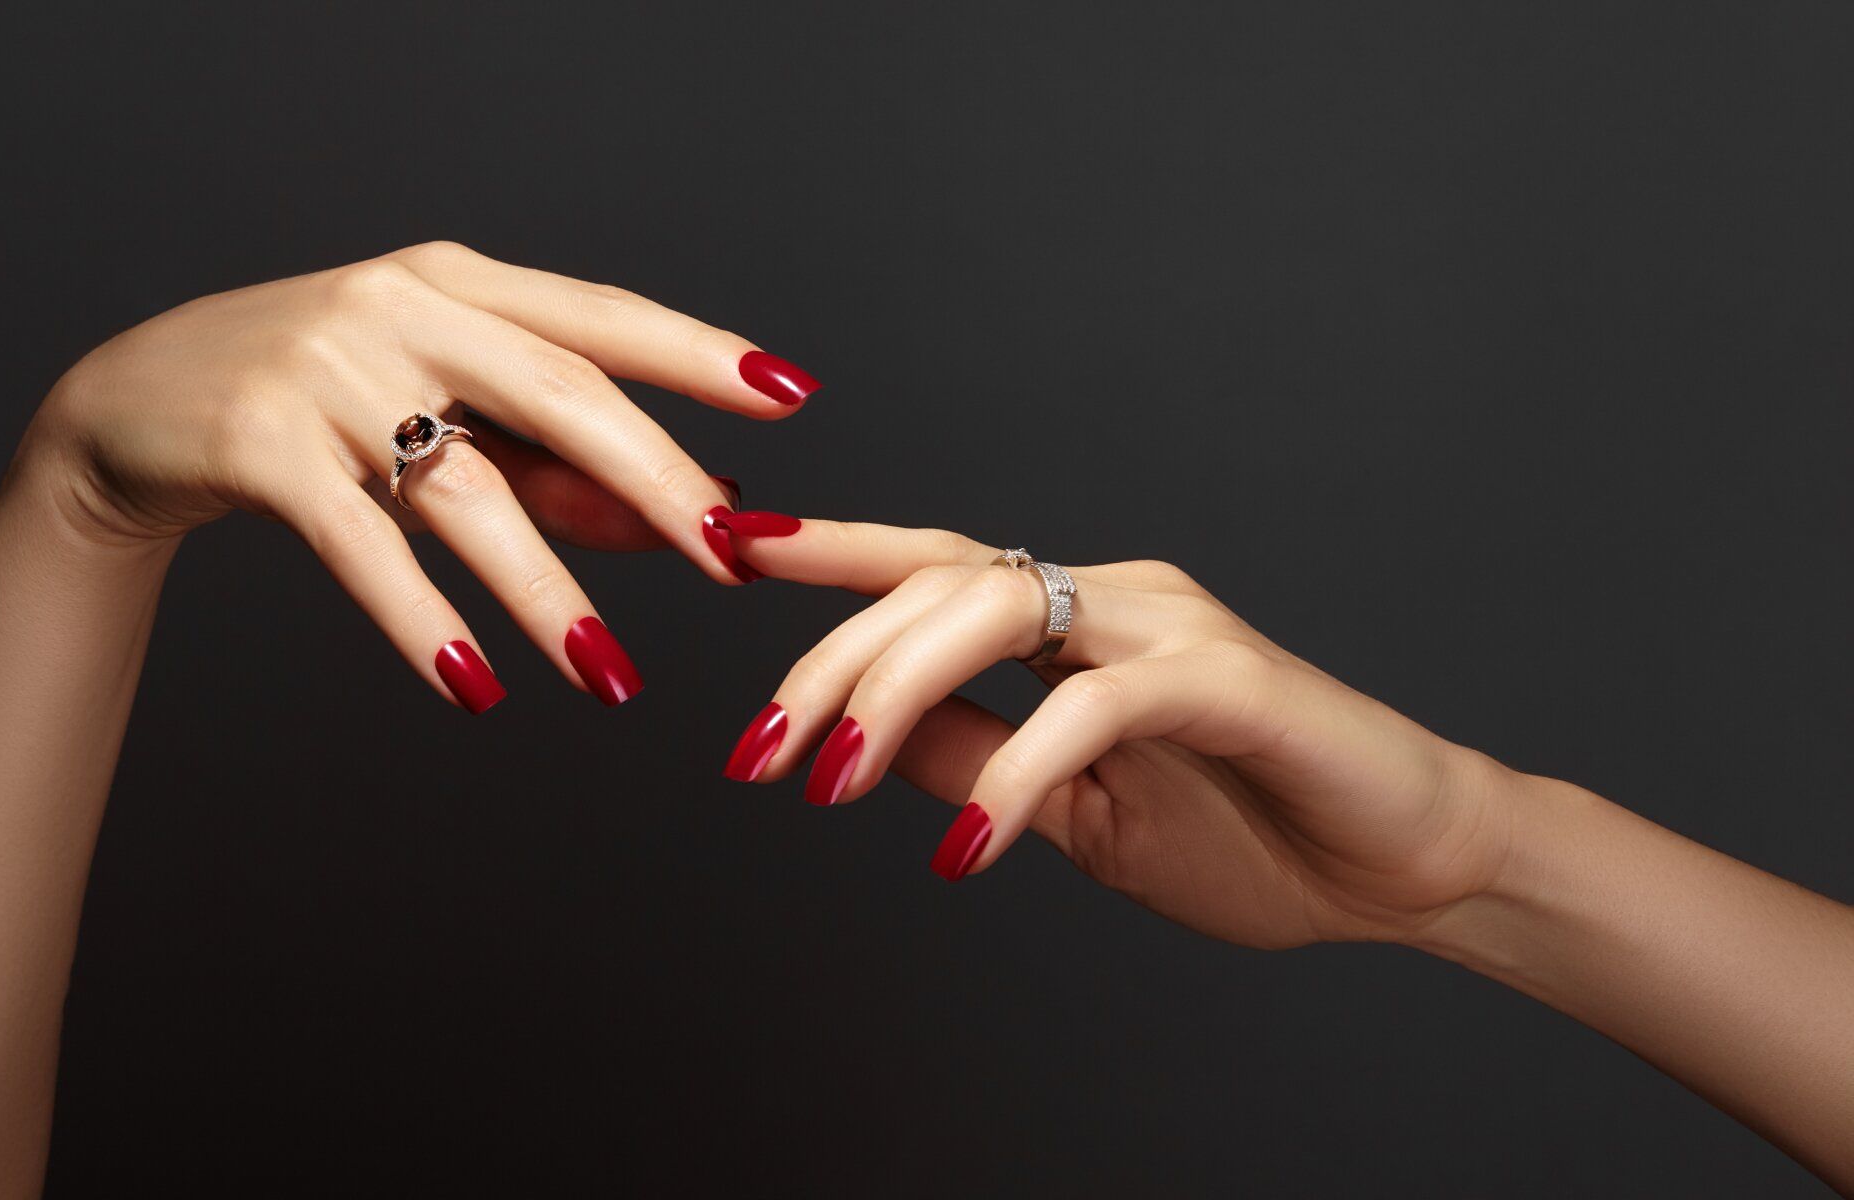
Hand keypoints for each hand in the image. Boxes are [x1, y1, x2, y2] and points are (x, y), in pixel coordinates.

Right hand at [16, 241, 820, 710]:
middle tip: (732, 560)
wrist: (128, 409)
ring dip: (547, 590)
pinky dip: (422, 619)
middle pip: (559, 393)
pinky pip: (361, 544)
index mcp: (456, 282)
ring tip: (611, 676)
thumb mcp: (438, 418)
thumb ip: (557, 466)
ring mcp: (323, 368)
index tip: (792, 396)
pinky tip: (474, 686)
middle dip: (657, 481)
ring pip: (467, 489)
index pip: (599, 317)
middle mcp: (398, 306)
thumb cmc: (313, 408)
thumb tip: (692, 514)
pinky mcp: (258, 442)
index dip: (697, 356)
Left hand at [716, 516, 1519, 948]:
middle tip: (759, 752)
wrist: (1407, 868)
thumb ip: (977, 760)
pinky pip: (1092, 703)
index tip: (728, 553)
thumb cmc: (1252, 835)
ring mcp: (1172, 627)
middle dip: (830, 656)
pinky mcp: (1229, 680)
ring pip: (996, 608)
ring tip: (827, 780)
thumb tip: (862, 740)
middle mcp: (1114, 600)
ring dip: (893, 692)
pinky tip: (964, 848)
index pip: (931, 569)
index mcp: (1075, 623)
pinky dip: (1015, 770)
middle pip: (938, 580)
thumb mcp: (1073, 812)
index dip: (830, 556)